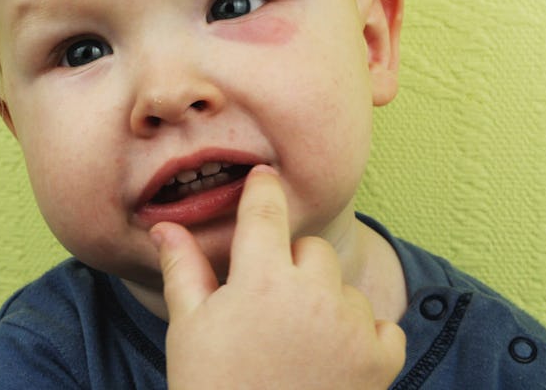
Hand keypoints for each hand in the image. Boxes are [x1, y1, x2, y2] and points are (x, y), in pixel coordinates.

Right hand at [151, 165, 405, 388]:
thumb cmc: (212, 389)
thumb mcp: (189, 329)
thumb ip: (183, 269)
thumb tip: (165, 226)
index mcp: (261, 280)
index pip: (264, 212)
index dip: (262, 189)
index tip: (264, 176)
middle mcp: (313, 295)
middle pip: (311, 249)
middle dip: (292, 266)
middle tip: (269, 305)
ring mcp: (352, 328)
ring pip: (345, 288)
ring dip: (327, 304)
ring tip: (296, 344)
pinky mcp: (380, 362)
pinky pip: (381, 326)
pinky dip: (362, 337)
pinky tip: (331, 360)